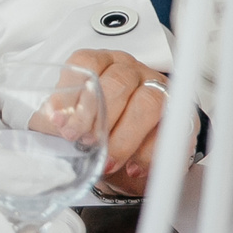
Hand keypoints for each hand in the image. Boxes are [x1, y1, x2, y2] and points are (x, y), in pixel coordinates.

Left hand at [68, 48, 169, 194]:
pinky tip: (132, 167)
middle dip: (99, 116)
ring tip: (108, 161)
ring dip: (125, 137)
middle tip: (85, 143)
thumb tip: (52, 126)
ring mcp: (159, 90)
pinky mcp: (181, 116)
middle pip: (119, 81)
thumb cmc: (93, 133)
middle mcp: (130, 71)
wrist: (124, 157)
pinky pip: (171, 130)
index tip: (58, 122)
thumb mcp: (68, 125)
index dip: (71, 93)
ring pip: (149, 102)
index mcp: (100, 64)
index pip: (86, 64)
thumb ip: (57, 124)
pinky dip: (150, 153)